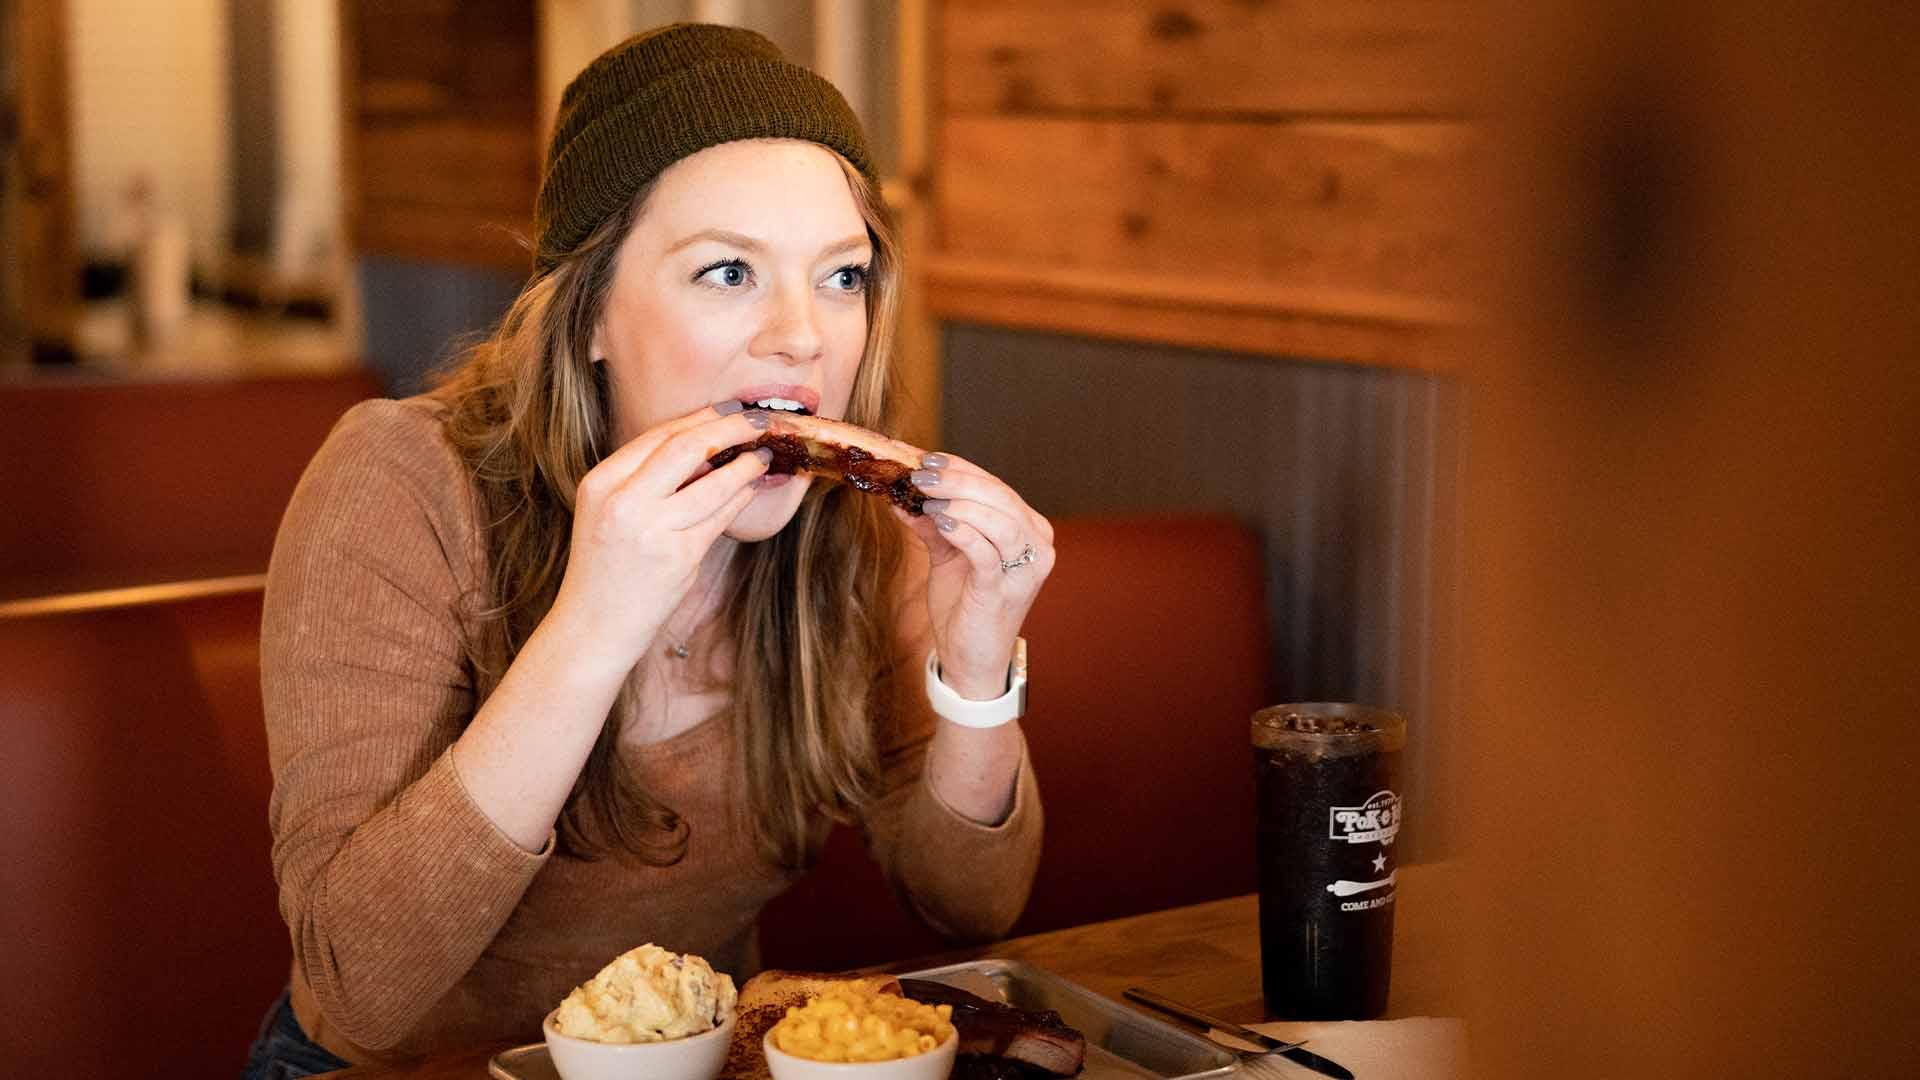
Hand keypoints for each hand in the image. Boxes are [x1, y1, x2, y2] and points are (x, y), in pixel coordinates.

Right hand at [547, 402, 770, 670]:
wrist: (592, 628)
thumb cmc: (606, 569)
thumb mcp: (608, 513)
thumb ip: (646, 480)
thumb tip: (706, 447)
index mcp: (600, 483)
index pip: (658, 436)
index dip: (701, 418)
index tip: (731, 409)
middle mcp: (622, 501)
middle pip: (686, 447)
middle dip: (729, 428)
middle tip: (759, 420)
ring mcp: (650, 530)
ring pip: (712, 483)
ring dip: (745, 464)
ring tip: (765, 454)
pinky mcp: (677, 558)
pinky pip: (719, 517)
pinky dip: (740, 498)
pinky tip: (752, 487)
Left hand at [896, 453, 1054, 698]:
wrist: (971, 658)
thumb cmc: (965, 605)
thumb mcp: (947, 556)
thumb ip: (932, 525)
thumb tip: (900, 495)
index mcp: (1028, 529)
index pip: (997, 487)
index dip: (962, 469)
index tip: (926, 459)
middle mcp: (1037, 544)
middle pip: (1000, 497)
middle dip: (958, 480)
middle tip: (921, 474)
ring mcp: (1025, 569)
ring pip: (999, 519)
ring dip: (959, 502)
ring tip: (926, 497)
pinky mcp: (1005, 590)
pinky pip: (987, 551)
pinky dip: (963, 531)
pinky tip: (939, 522)